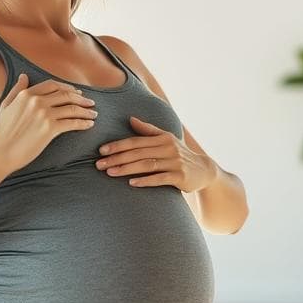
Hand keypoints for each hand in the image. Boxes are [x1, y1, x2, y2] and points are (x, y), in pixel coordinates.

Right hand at [0, 74, 98, 172]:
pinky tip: (89, 125)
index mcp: (27, 94)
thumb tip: (24, 76)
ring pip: (71, 108)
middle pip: (65, 95)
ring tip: (94, 114)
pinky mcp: (50, 129)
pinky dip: (83, 123)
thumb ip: (16, 90)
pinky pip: (71, 122)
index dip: (67, 87)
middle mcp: (37, 101)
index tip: (76, 93)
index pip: (53, 85)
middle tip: (90, 103)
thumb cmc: (3, 132)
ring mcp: (44, 114)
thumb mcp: (6, 106)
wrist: (2, 152)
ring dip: (85, 111)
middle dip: (81, 98)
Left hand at [95, 116, 218, 191]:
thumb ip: (148, 130)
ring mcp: (175, 162)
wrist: (203, 170)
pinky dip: (146, 180)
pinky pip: (160, 178)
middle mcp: (168, 148)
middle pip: (138, 153)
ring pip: (146, 165)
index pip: (136, 141)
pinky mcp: (180, 176)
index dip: (118, 145)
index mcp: (162, 138)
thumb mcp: (166, 139)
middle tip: (99, 164)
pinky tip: (132, 183)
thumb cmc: (179, 153)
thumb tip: (130, 119)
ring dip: (126, 169)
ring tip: (110, 173)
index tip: (101, 150)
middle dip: (117, 158)